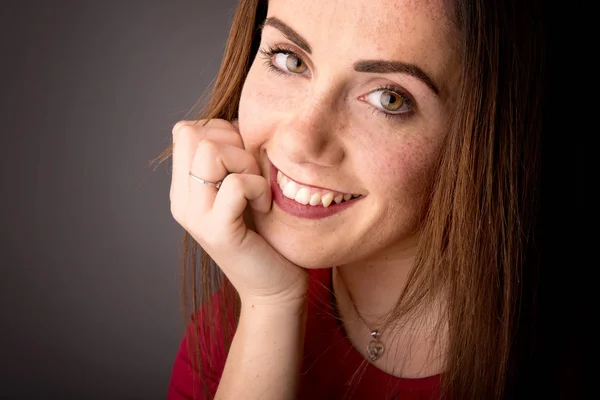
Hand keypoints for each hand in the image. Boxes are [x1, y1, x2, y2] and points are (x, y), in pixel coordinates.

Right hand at [170, 119, 307, 309]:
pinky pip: (235, 183)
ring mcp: (196, 216)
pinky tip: (265, 206)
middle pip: (191, 133)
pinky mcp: (218, 231)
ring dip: (245, 163)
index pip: (186, 130)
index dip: (221, 131)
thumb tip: (241, 121)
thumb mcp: (244, 189)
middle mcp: (182, 200)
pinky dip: (257, 187)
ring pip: (209, 152)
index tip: (245, 160)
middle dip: (232, 142)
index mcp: (185, 189)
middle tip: (251, 174)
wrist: (273, 288)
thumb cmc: (266, 235)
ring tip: (258, 190)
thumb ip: (233, 159)